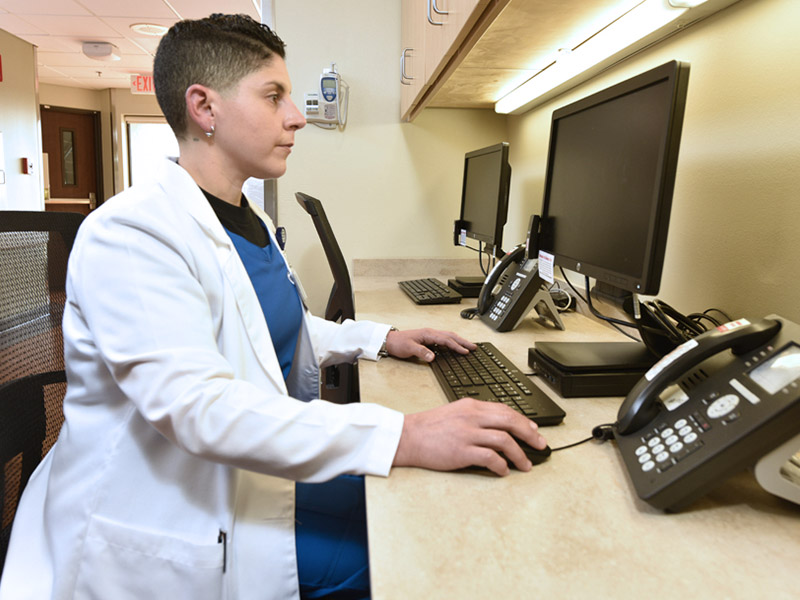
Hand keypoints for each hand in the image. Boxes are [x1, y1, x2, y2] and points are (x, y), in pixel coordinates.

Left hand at [384, 327, 475, 362]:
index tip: (466, 351)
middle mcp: (430, 333)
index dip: (457, 346)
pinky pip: (443, 339)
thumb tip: (433, 356)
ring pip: (448, 336)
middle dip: (463, 341)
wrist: (389, 341)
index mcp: (428, 334)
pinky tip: (454, 346)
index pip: (446, 340)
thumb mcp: (409, 348)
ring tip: (468, 346)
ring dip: (459, 341)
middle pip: (451, 336)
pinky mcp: (428, 339)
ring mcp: (429, 335)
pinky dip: (452, 342)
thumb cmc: (398, 343)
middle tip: (474, 347)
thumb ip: (421, 352)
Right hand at [392, 398, 548, 475]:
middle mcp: (472, 417)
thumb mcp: (455, 413)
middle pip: (510, 422)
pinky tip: (504, 471)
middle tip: (540, 445)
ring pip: (504, 440)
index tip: (534, 430)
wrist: (407, 437)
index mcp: (471, 406)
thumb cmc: (429, 427)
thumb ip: (476, 417)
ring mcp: (467, 434)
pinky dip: (501, 465)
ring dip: (520, 454)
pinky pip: (490, 458)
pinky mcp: (462, 451)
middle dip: (530, 434)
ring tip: (526, 464)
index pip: (505, 410)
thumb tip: (499, 427)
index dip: (524, 421)